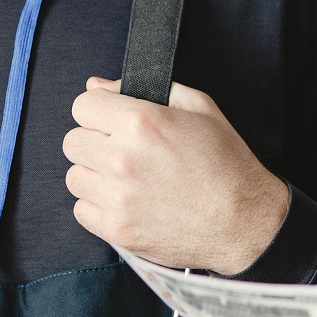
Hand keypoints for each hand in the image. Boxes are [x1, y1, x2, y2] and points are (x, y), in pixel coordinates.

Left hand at [64, 77, 287, 273]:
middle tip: (122, 151)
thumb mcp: (200, 108)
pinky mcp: (117, 229)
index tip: (113, 121)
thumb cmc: (227, 163)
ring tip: (126, 179)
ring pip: (74, 176)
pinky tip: (126, 202)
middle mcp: (123, 158)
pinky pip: (82, 210)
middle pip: (72, 141)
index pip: (83, 105)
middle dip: (94, 141)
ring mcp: (118, 197)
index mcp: (142, 121)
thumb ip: (145, 89)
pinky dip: (98, 206)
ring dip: (95, 175)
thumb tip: (97, 86)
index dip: (99, 110)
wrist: (244, 222)